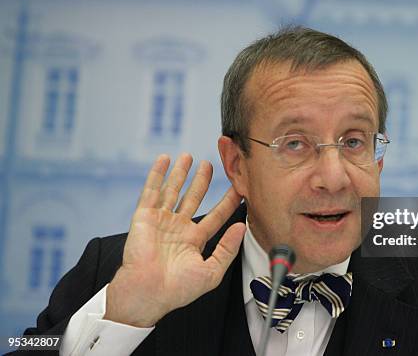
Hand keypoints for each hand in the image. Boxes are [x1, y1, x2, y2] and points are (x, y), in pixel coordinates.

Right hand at [104, 153, 245, 326]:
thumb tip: (242, 228)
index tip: (239, 189)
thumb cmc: (178, 289)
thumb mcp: (212, 271)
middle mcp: (178, 228)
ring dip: (181, 173)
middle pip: (193, 197)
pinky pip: (152, 191)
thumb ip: (228, 249)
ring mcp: (161, 221)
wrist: (148, 292)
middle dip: (202, 181)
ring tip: (189, 156)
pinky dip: (157, 174)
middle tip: (210, 164)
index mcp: (194, 241)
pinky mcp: (145, 216)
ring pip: (173, 190)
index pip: (216, 216)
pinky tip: (164, 159)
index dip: (228, 202)